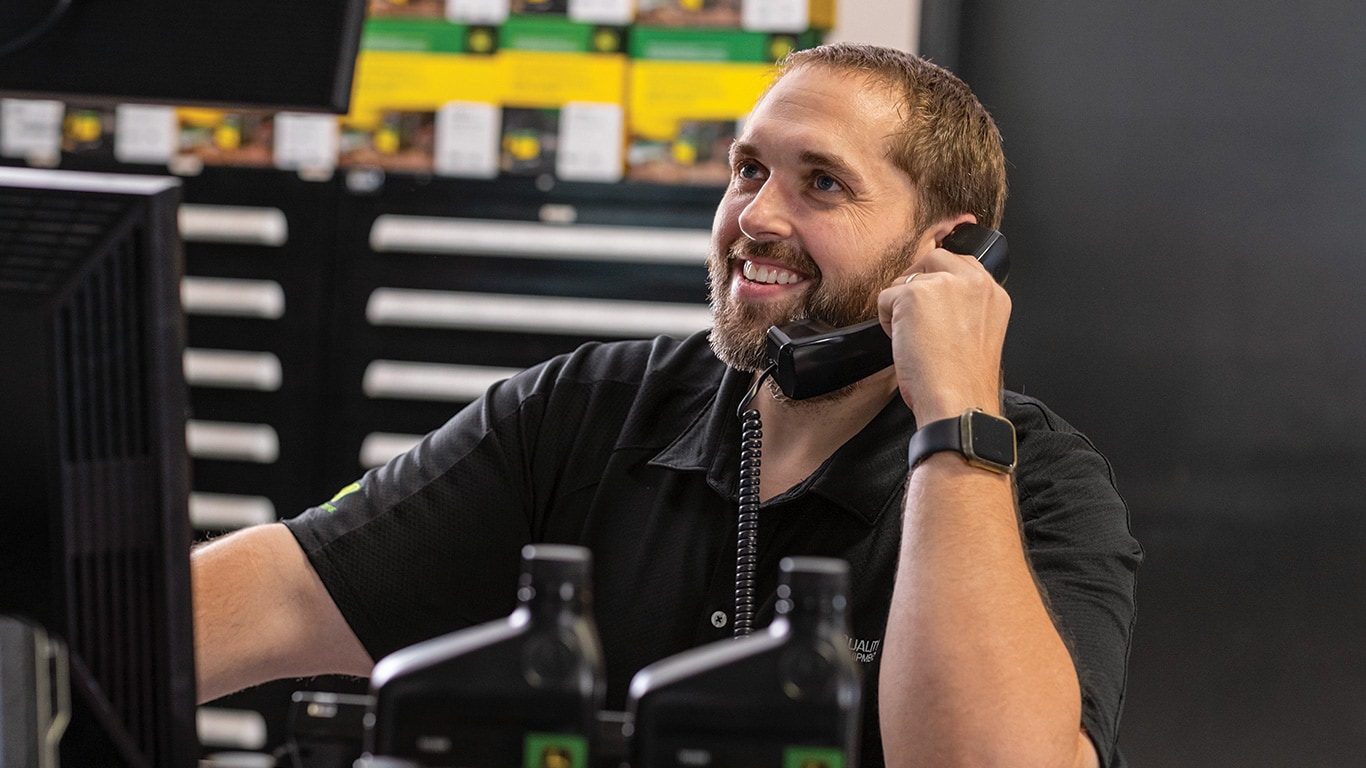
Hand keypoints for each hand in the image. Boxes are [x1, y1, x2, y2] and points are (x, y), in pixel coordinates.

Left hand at [876, 243, 1010, 423]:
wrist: (959, 401)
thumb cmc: (965, 382)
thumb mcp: (979, 335)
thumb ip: (965, 308)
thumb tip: (938, 303)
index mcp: (993, 294)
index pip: (962, 263)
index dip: (940, 279)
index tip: (930, 299)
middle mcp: (973, 282)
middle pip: (934, 258)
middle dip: (918, 282)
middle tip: (912, 314)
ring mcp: (944, 284)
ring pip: (907, 279)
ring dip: (901, 306)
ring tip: (913, 339)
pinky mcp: (914, 294)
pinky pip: (885, 297)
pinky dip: (886, 320)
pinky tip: (903, 343)